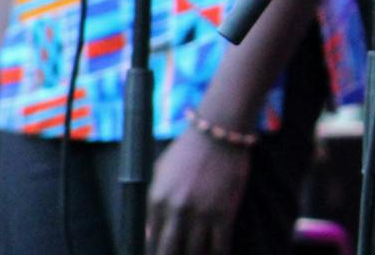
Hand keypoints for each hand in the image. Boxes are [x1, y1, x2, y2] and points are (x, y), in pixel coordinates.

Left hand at [147, 126, 249, 254]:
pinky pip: (219, 245)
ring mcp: (201, 213)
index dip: (154, 253)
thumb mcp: (161, 173)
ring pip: (194, 253)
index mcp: (157, 200)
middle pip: (169, 252)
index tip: (162, 254)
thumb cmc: (188, 150)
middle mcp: (176, 211)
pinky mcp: (224, 212)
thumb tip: (150, 234)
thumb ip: (153, 204)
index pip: (150, 241)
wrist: (219, 132)